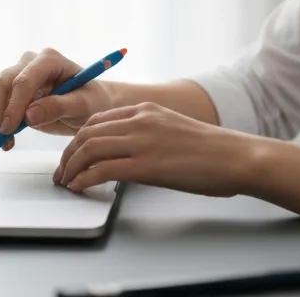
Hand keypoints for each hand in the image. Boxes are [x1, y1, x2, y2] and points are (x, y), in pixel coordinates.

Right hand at [0, 48, 116, 148]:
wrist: (89, 105)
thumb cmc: (91, 100)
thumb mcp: (83, 105)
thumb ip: (59, 107)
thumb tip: (30, 115)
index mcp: (49, 60)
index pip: (24, 80)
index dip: (14, 105)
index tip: (10, 128)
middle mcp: (30, 63)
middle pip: (2, 83)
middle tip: (2, 138)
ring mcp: (19, 75)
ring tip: (5, 143)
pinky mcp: (12, 91)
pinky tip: (4, 138)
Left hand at [54, 102, 257, 196]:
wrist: (237, 157)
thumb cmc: (213, 150)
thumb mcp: (174, 130)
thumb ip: (147, 135)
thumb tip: (126, 154)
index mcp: (146, 110)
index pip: (98, 119)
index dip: (78, 139)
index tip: (72, 155)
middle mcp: (140, 120)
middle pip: (87, 133)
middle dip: (68, 154)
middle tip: (62, 172)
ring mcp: (142, 142)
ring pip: (88, 149)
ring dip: (71, 168)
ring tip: (66, 183)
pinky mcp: (146, 166)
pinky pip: (101, 170)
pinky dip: (84, 180)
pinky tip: (80, 189)